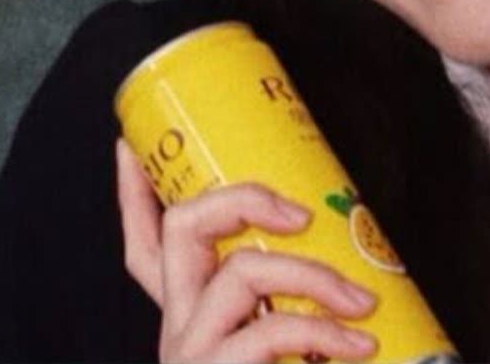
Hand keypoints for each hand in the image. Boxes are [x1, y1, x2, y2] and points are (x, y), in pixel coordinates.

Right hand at [116, 140, 377, 362]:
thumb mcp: (280, 347)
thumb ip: (292, 310)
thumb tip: (359, 270)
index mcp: (189, 319)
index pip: (146, 247)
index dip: (135, 197)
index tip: (129, 146)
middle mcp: (177, 332)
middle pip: (182, 233)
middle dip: (239, 198)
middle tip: (298, 210)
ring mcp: (189, 356)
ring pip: (237, 272)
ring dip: (310, 275)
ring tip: (360, 302)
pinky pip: (267, 333)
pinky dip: (321, 330)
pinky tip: (358, 343)